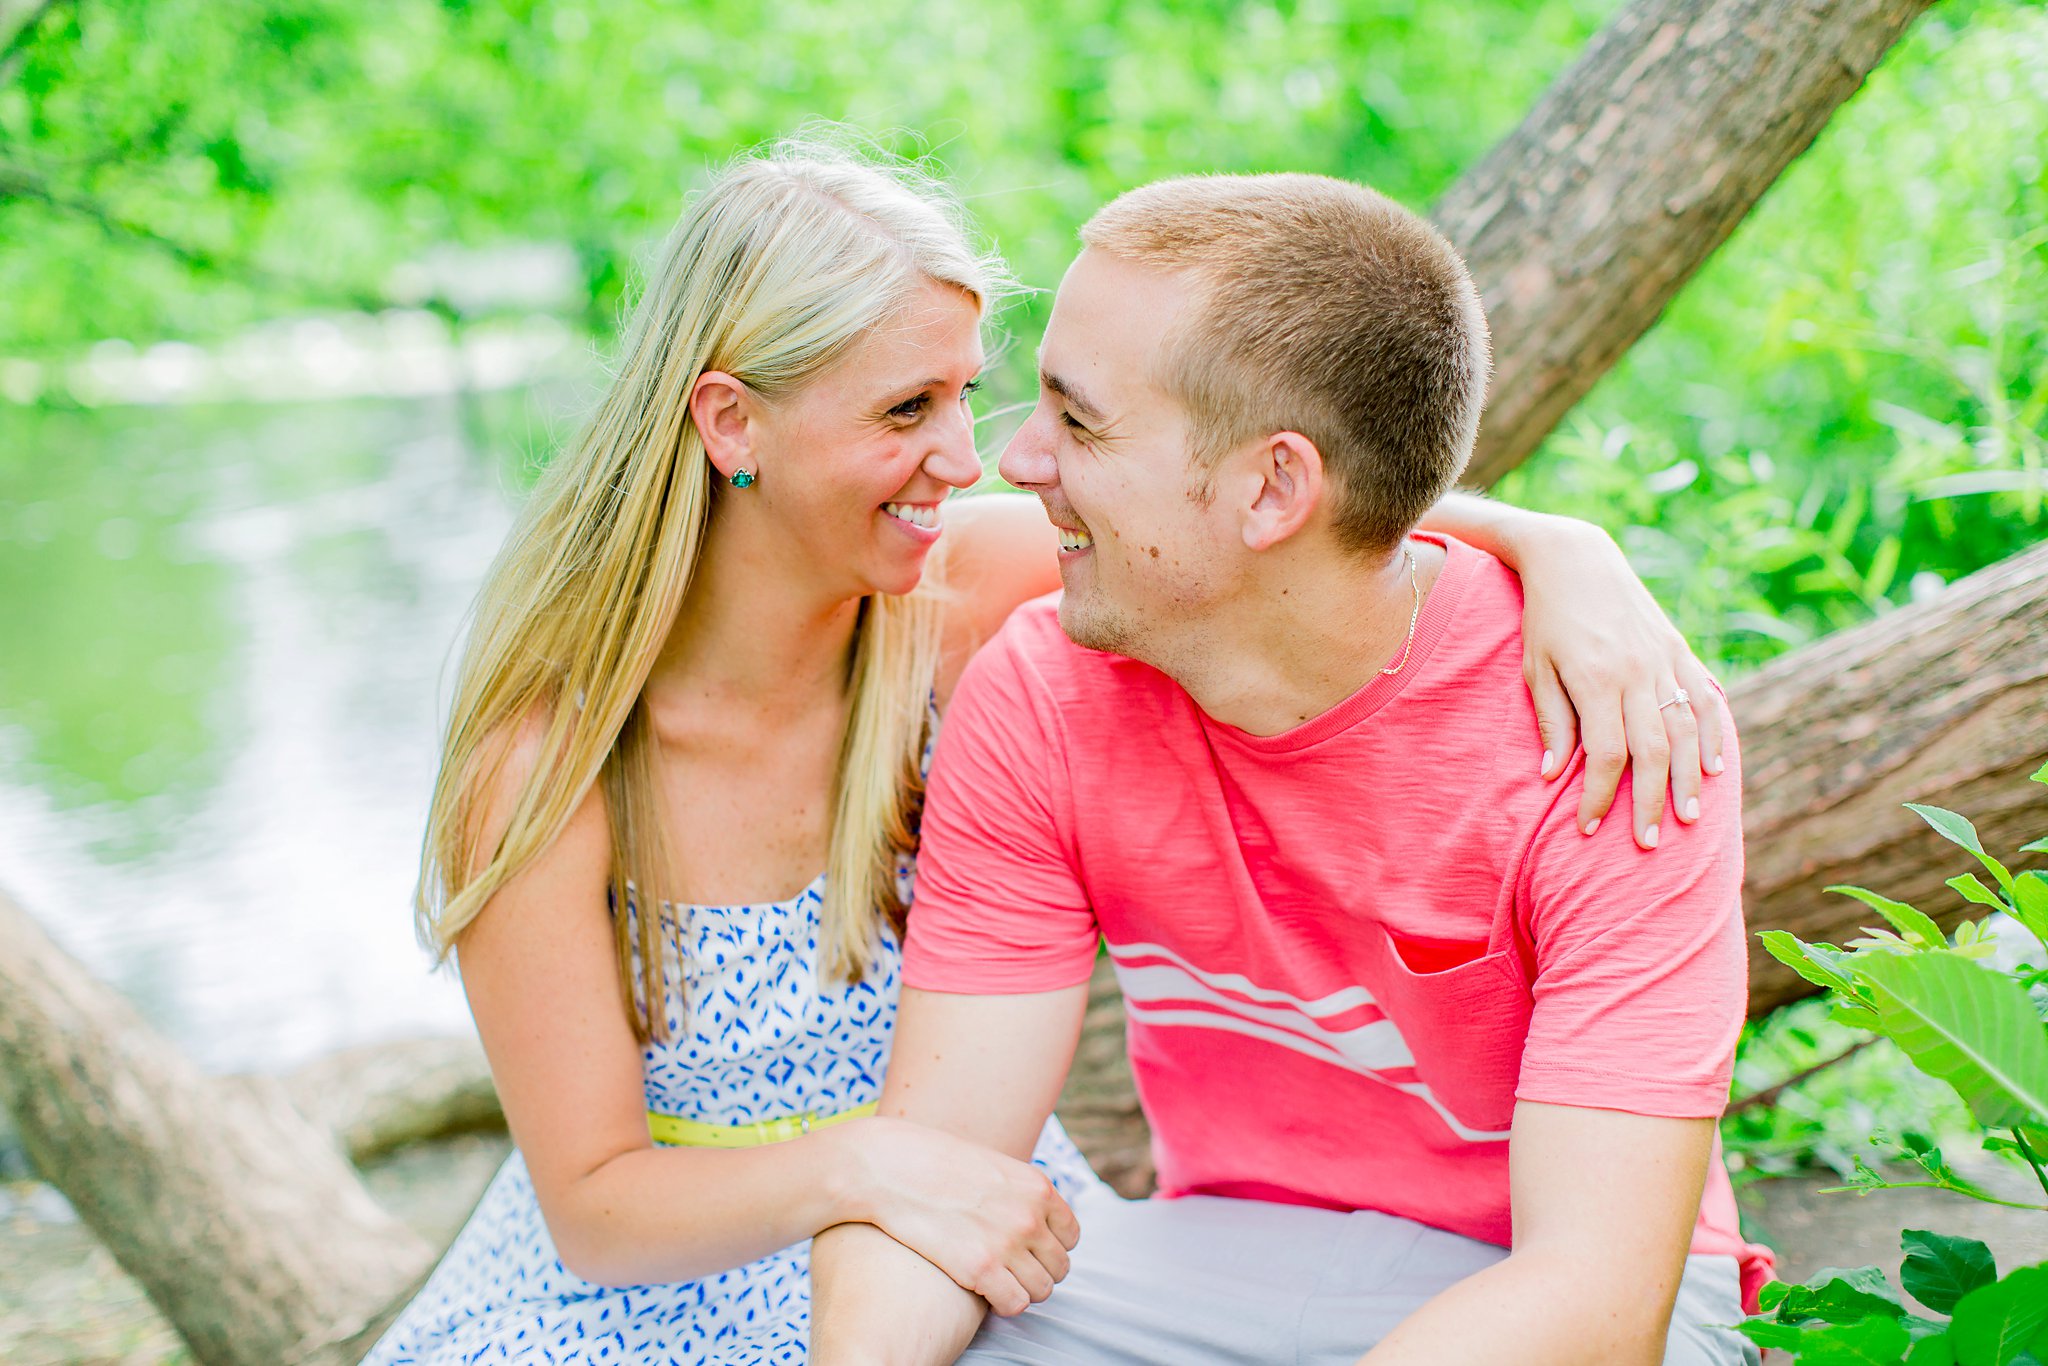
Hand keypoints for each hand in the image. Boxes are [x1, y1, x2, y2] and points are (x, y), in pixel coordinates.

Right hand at [838, 1116, 1079, 1316]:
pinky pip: (1015, 1304)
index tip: (1027, 1251)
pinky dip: (1003, 1304)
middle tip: (1008, 1270)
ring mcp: (1007, 1243)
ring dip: (1021, 1290)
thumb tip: (1031, 1220)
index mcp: (1038, 1187)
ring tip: (996, 1282)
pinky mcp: (980, 1268)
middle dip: (1036, 1272)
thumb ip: (1018, 1193)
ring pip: (1041, 1290)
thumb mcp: (991, 1166)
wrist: (889, 1167)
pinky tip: (983, 1292)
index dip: (1049, 1247)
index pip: (1071, 1236)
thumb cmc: (933, 1163)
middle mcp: (1030, 1216)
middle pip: (1059, 1267)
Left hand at [1517, 522, 1722, 847]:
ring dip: (1689, 778)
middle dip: (1649, 801)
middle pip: (1652, 750)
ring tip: (1688, 817)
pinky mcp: (1678, 649)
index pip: (1607, 754)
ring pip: (1686, 729)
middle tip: (1646, 843)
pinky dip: (1712, 734)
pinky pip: (1703, 698)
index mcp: (1596, 678)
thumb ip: (1552, 721)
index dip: (1600, 796)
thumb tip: (1556, 775)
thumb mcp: (1536, 668)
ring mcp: (1663, 659)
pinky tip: (1715, 768)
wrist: (1576, 559)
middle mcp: (1637, 671)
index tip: (1588, 827)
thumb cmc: (1546, 619)